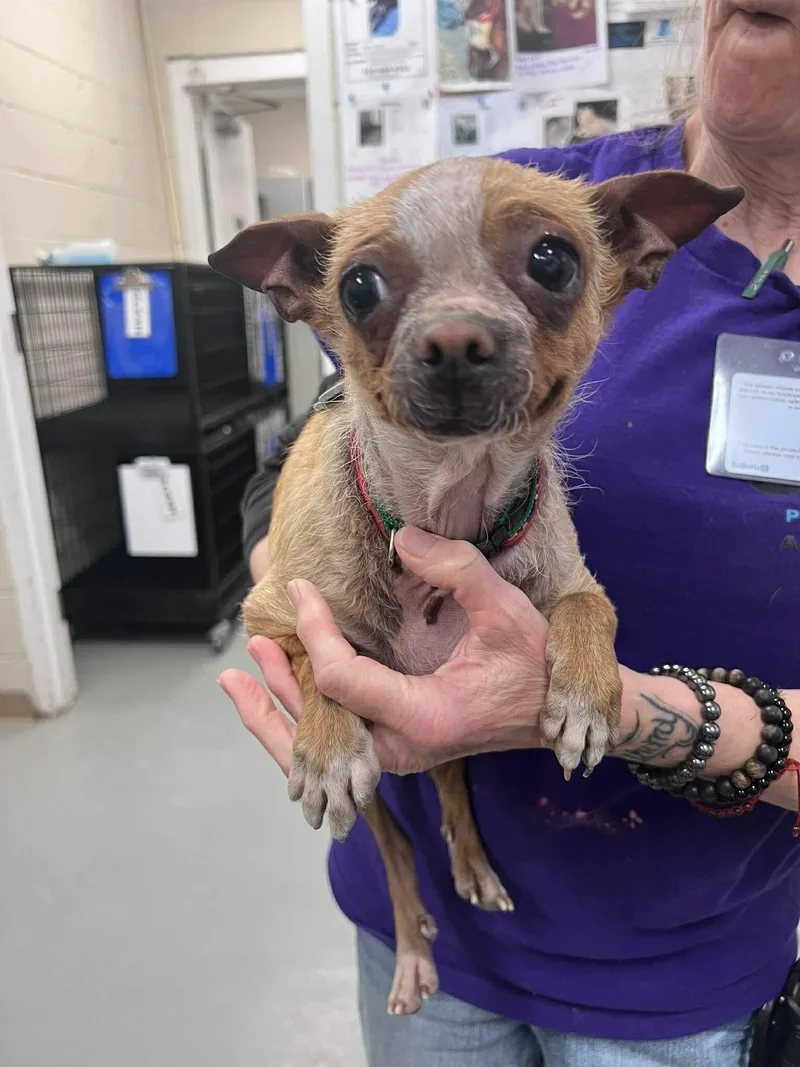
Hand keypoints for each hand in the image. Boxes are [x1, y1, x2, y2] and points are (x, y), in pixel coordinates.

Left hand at [220, 527, 548, 775]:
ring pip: (321, 748)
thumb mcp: (506, 610)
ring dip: (277, 714)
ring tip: (239, 681)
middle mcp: (403, 747)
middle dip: (275, 688)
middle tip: (249, 647)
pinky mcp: (398, 749)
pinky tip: (281, 699)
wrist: (557, 712)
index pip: (343, 679)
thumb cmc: (535, 665)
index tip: (301, 590)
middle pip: (317, 728)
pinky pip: (339, 745)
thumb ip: (457, 570)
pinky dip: (305, 725)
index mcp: (424, 716)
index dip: (314, 633)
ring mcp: (398, 755)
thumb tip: (403, 538)